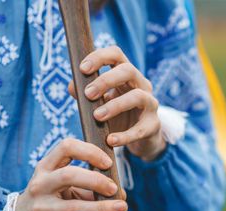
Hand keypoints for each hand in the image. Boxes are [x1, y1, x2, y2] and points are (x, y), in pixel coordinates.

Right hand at [15, 138, 127, 210]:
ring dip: (100, 208)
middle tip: (114, 188)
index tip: (108, 163)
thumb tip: (121, 193)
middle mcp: (40, 185)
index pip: (66, 147)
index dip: (89, 152)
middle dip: (96, 180)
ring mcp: (40, 209)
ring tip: (122, 208)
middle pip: (69, 175)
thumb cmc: (49, 197)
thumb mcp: (62, 185)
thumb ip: (89, 186)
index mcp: (45, 167)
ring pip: (73, 208)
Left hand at [68, 46, 165, 160]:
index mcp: (126, 75)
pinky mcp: (153, 125)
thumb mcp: (100, 103)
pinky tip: (111, 141)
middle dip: (106, 80)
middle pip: (128, 70)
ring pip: (138, 96)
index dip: (99, 57)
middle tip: (88, 94)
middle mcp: (141, 85)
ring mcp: (150, 104)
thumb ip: (86, 94)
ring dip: (115, 105)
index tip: (82, 69)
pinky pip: (140, 129)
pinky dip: (125, 136)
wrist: (139, 139)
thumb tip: (72, 86)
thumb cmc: (117, 115)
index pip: (116, 54)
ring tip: (97, 116)